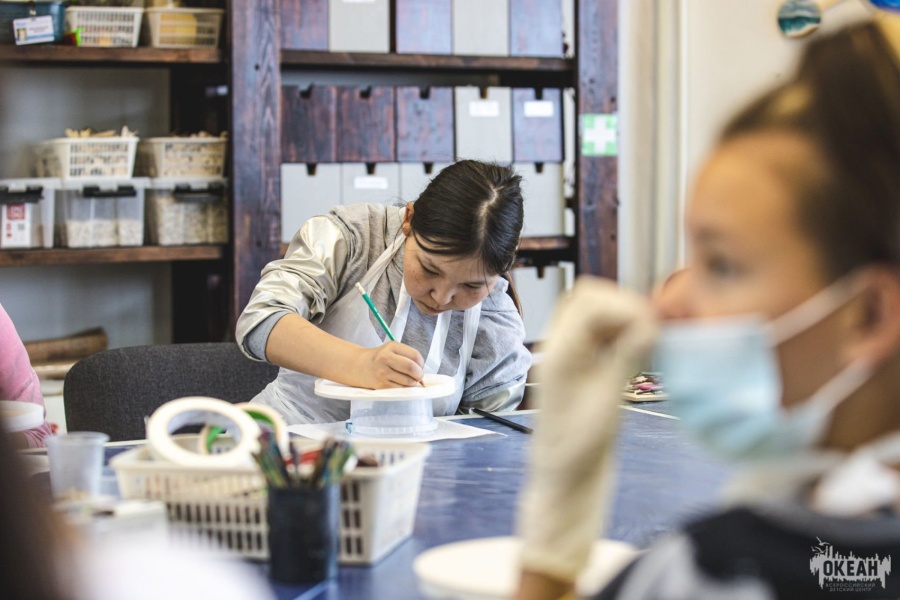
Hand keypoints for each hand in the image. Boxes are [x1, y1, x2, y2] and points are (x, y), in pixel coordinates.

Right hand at [354, 342, 424, 388]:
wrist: (360, 367)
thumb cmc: (381, 359)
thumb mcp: (392, 350)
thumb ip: (408, 358)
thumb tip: (423, 377)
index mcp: (391, 347)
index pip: (415, 356)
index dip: (421, 363)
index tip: (419, 366)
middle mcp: (385, 358)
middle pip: (412, 368)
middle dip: (419, 374)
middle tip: (418, 376)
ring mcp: (382, 373)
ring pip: (408, 381)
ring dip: (412, 383)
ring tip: (407, 380)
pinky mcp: (381, 385)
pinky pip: (400, 389)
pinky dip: (404, 389)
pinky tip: (400, 384)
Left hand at [516, 277, 657, 590]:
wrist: (565, 476)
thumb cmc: (580, 448)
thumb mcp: (607, 403)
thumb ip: (625, 359)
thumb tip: (649, 324)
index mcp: (559, 353)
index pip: (589, 303)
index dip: (625, 308)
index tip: (652, 332)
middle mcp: (559, 346)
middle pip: (589, 298)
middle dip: (624, 306)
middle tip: (651, 333)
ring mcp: (569, 353)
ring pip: (596, 311)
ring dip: (625, 317)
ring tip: (648, 343)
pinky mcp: (581, 362)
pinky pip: (601, 330)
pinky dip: (623, 331)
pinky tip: (639, 353)